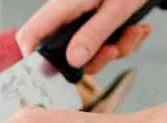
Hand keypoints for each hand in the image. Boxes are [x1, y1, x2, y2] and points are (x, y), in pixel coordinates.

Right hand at [16, 0, 151, 74]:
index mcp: (61, 7)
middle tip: (113, 50)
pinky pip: (102, 44)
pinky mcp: (95, 21)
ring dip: (114, 49)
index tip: (56, 71)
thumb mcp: (116, 8)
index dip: (34, 59)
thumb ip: (93, 34)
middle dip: (94, 59)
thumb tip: (73, 60)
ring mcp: (81, 19)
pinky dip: (122, 41)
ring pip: (87, 52)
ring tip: (133, 33)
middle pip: (63, 53)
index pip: (30, 36)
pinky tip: (136, 29)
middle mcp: (66, 15)